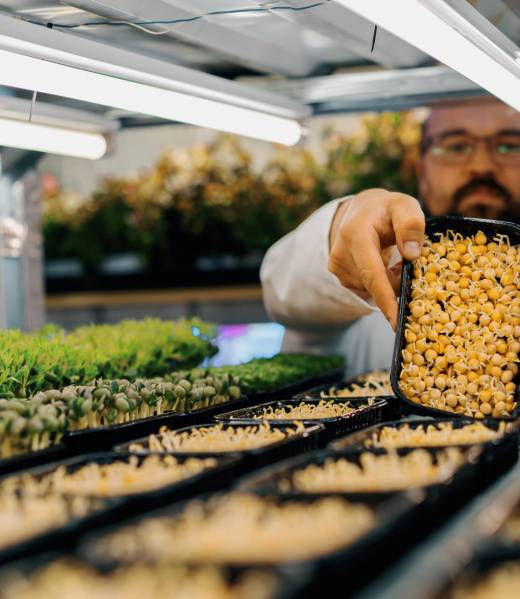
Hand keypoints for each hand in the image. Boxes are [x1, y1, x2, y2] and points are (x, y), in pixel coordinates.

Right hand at [328, 189, 424, 328]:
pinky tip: (383, 264)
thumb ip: (411, 225)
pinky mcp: (338, 275)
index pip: (371, 273)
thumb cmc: (388, 210)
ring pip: (370, 288)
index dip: (385, 298)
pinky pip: (365, 287)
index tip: (395, 321)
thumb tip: (412, 255)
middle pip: (373, 284)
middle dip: (396, 285)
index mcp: (355, 234)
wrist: (362, 210)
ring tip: (394, 259)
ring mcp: (336, 266)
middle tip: (410, 267)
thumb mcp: (405, 206)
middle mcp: (340, 252)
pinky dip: (380, 282)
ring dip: (389, 281)